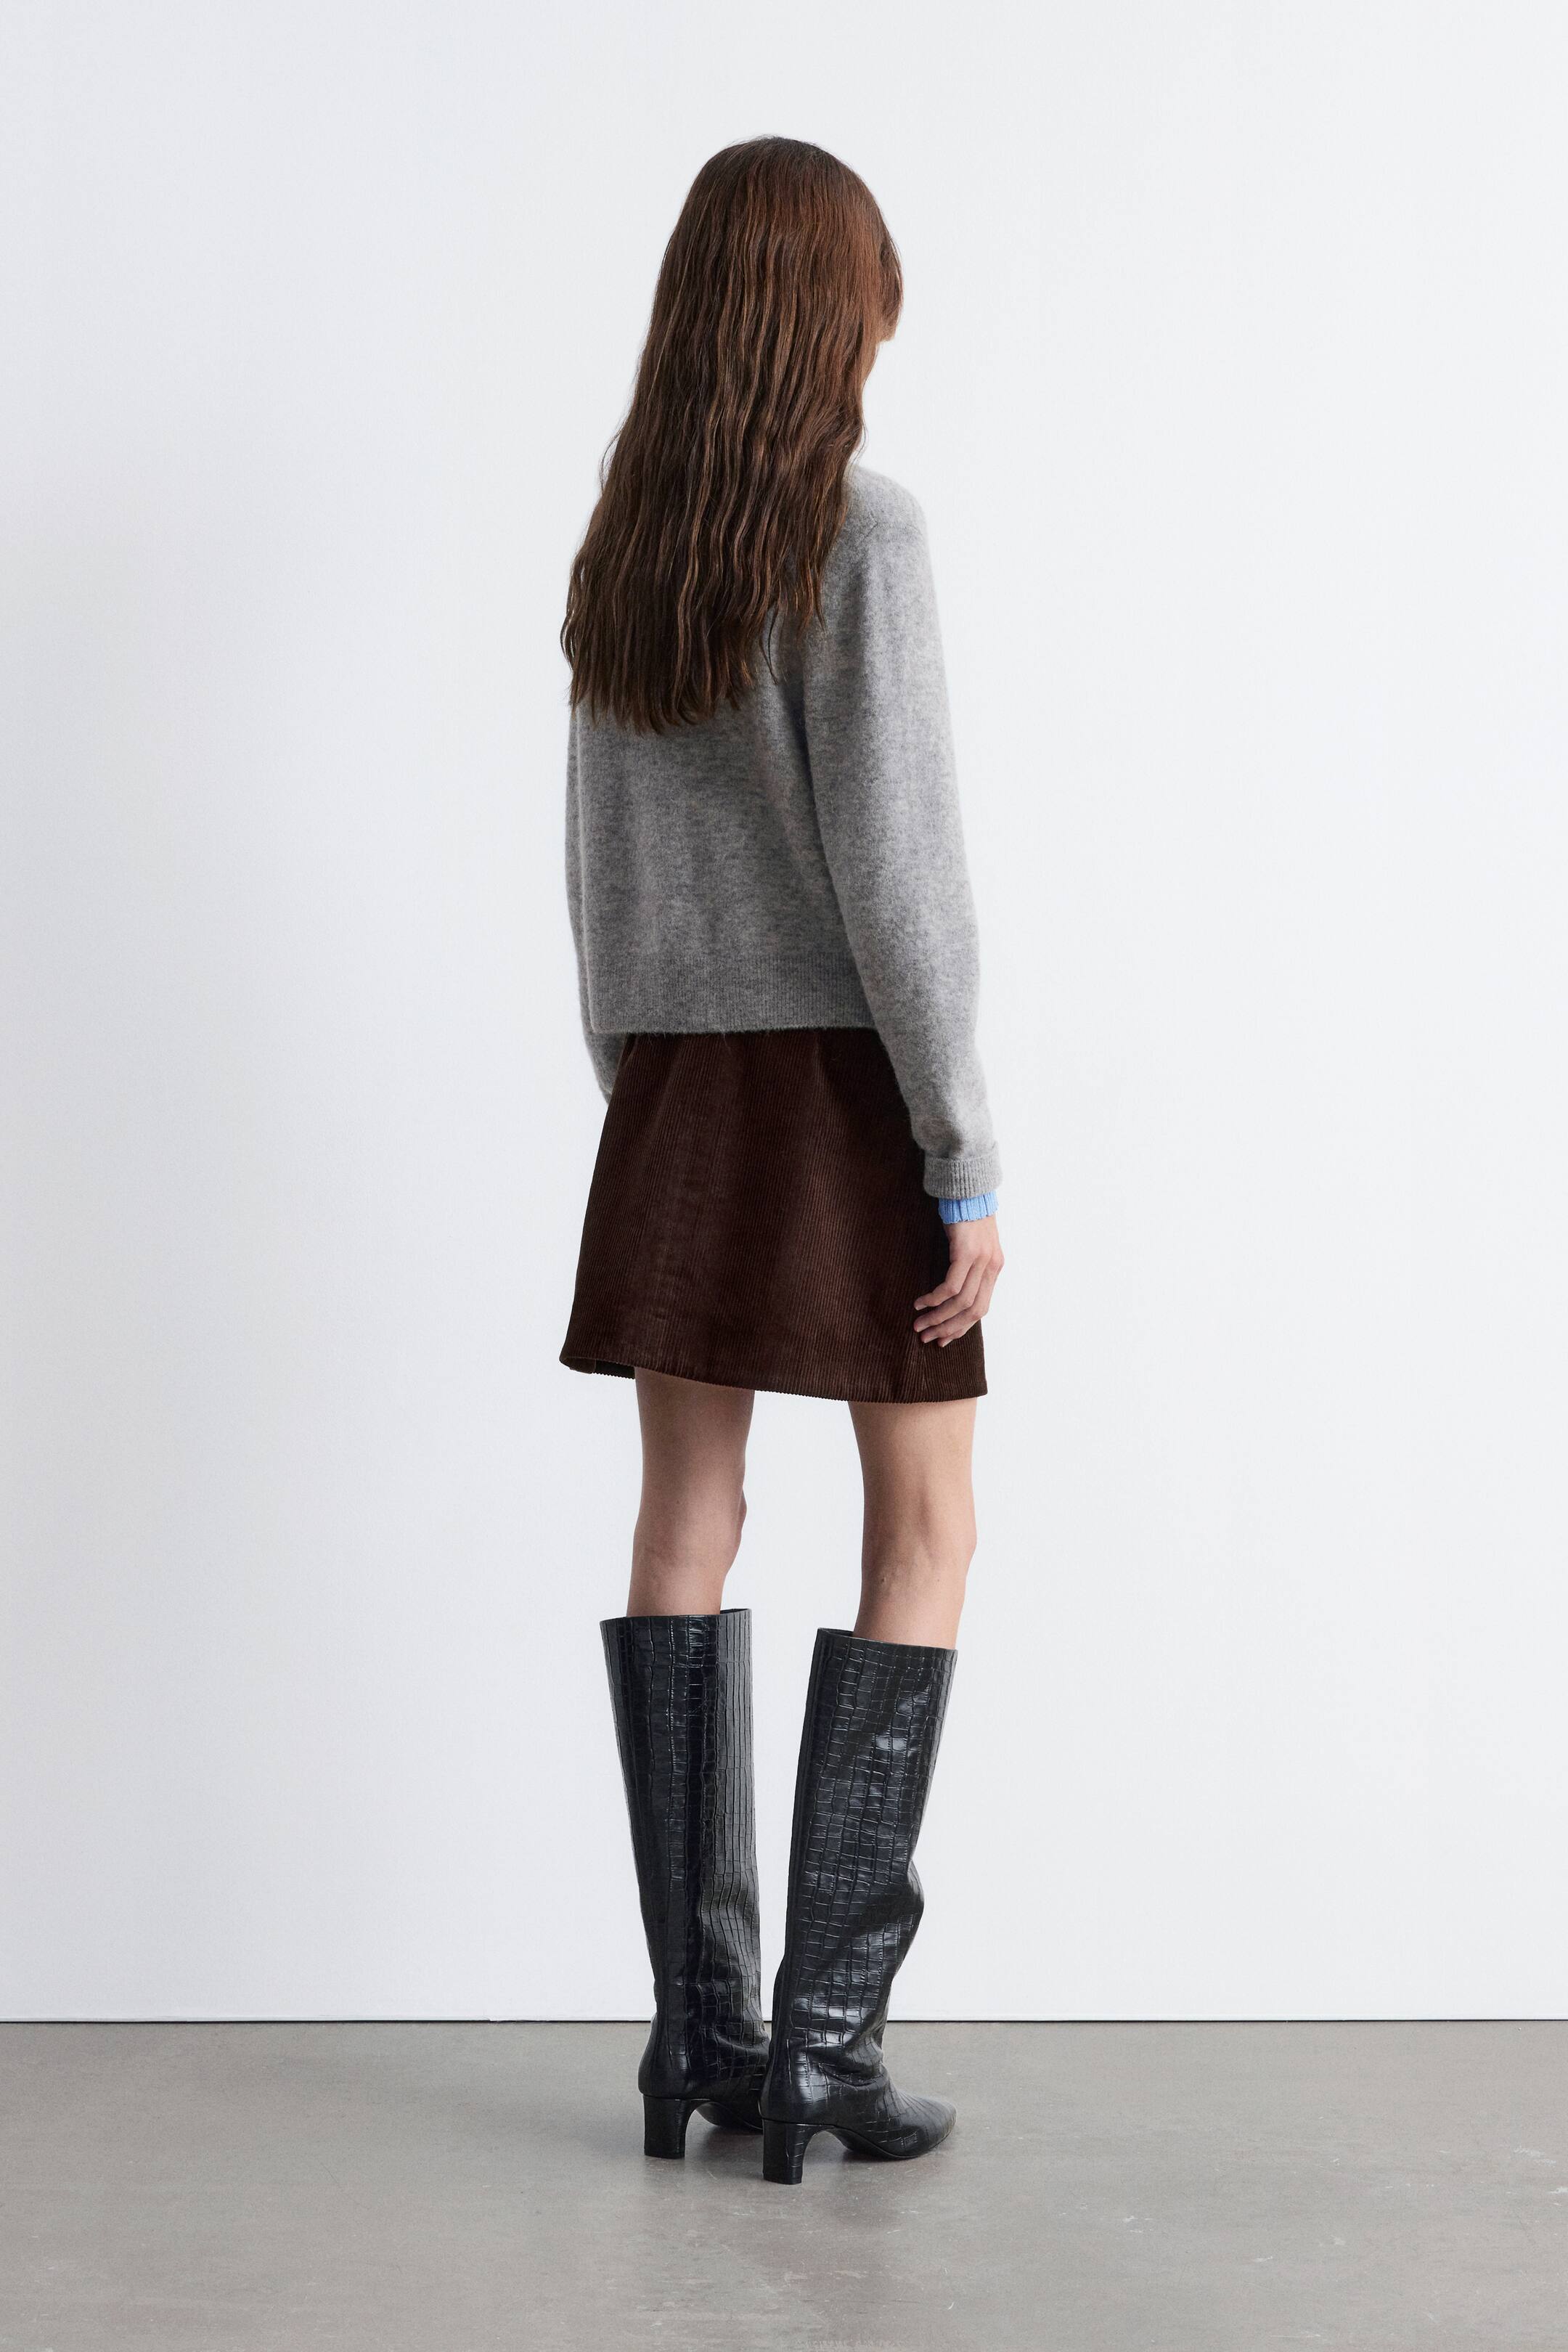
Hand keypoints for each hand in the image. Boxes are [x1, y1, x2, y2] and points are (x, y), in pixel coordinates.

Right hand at [914, 1214, 1003, 1345]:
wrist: (967, 1187)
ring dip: (938, 1317)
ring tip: (919, 1325)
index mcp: (995, 1268)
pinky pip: (950, 1286)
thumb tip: (952, 1292)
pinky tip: (921, 1303)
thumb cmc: (965, 1215)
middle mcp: (992, 1267)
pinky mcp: (966, 1253)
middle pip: (973, 1311)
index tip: (942, 1338)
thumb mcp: (972, 1244)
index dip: (961, 1327)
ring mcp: (981, 1260)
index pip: (981, 1308)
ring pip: (961, 1302)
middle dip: (949, 1328)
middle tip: (927, 1337)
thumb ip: (969, 1267)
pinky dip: (935, 1299)